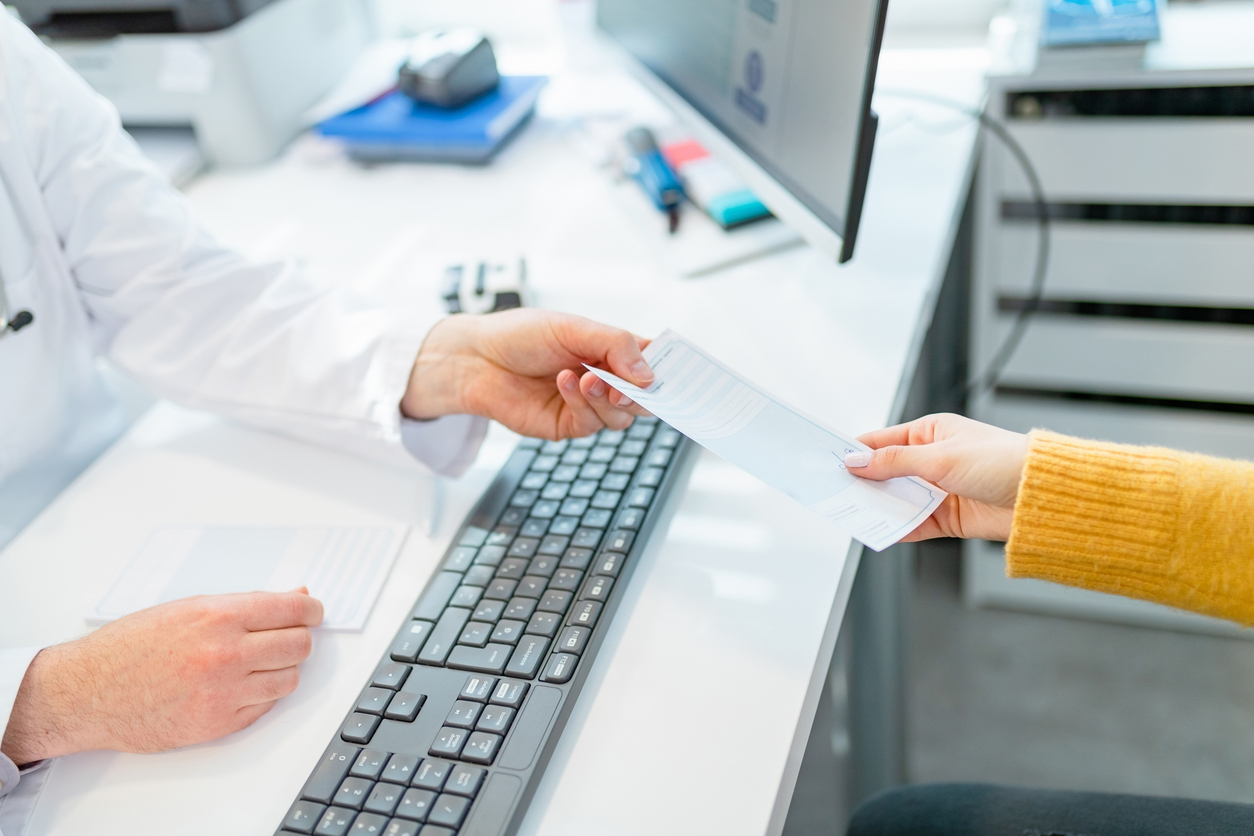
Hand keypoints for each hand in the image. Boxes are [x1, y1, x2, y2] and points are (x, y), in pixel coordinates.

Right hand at [0, 589, 322, 764]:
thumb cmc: (130, 646)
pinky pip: (266, 706)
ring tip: (260, 663)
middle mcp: (225, 652)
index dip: (311, 610)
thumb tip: (295, 596)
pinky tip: (241, 685)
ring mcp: (224, 691)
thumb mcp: (187, 608)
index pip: (292, 608)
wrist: (88, 692)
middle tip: (289, 636)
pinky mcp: (218, 722)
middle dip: (299, 638)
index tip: (314, 612)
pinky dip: (261, 695)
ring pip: (289, 678)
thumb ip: (244, 604)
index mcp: (218, 615)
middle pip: (299, 644)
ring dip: (282, 669)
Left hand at [401, 309, 652, 438]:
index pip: (654, 363)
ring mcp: (589, 405)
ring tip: (589, 377)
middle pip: (646, 399)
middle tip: (632, 384)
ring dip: (609, 398)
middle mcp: (606, 379)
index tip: (681, 375)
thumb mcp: (574, 326)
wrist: (476, 359)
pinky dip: (582, 403)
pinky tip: (566, 382)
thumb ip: (616, 346)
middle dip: (643, 394)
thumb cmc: (521, 335)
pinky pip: (591, 424)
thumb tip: (649, 375)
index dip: (670, 370)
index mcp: (613, 350)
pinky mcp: (568, 425)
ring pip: (622, 417)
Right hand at [844, 413, 1029, 541]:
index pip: (882, 441)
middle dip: (863, 483)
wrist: (1042, 496)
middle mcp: (932, 460)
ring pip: (898, 499)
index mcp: (930, 433)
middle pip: (886, 473)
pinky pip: (914, 523)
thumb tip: (857, 461)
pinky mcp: (948, 518)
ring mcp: (939, 490)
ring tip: (852, 513)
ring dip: (879, 506)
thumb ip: (894, 462)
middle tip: (834, 492)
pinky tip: (880, 530)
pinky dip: (898, 527)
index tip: (830, 463)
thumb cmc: (1000, 462)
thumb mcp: (940, 458)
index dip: (856, 452)